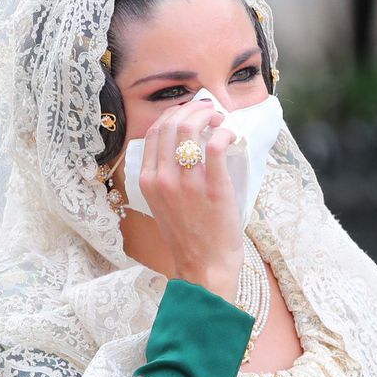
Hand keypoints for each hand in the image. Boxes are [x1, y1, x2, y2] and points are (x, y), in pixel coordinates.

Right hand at [136, 94, 240, 299]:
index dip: (173, 115)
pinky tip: (230, 135)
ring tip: (219, 119)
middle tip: (208, 110)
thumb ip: (164, 178)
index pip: (153, 132)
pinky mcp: (213, 187)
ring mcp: (186, 183)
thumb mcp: (162, 204)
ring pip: (190, 130)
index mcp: (147, 181)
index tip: (188, 113)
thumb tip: (181, 146)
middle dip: (191, 109)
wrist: (204, 267)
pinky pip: (215, 145)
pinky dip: (224, 132)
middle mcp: (162, 179)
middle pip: (171, 125)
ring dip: (207, 116)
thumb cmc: (188, 237)